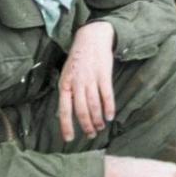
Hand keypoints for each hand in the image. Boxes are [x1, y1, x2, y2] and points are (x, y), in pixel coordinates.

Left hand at [59, 21, 115, 141]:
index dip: (66, 125)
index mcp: (64, 84)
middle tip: (91, 135)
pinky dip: (109, 107)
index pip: (64, 110)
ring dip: (97, 119)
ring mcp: (90, 79)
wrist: (91, 37)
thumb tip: (68, 111)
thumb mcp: (67, 73)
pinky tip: (111, 116)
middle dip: (86, 125)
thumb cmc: (78, 58)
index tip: (70, 139)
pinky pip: (106, 95)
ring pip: (93, 105)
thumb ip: (68, 90)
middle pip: (81, 110)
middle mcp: (76, 83)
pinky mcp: (104, 74)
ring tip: (101, 127)